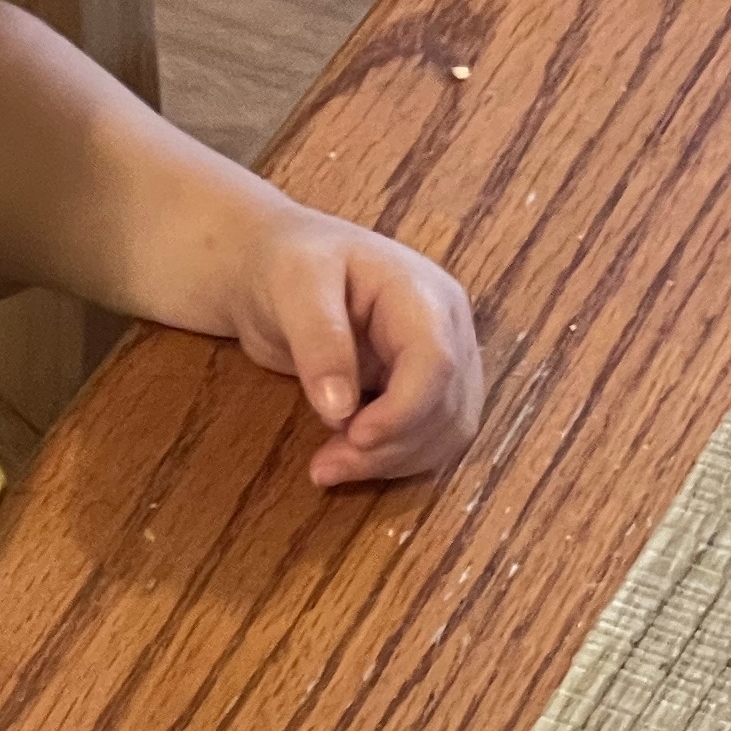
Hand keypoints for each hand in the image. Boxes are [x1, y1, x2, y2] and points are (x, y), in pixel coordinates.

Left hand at [229, 205, 482, 489]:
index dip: (404, 410)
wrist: (281, 266)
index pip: (437, 362)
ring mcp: (445, 362)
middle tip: (325, 466)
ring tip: (329, 467)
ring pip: (447, 432)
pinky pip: (430, 439)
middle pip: (447, 406)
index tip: (354, 436)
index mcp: (423, 295)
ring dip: (393, 461)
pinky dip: (394, 460)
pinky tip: (349, 461)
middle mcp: (449, 330)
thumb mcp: (294, 287)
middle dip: (391, 445)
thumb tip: (339, 410)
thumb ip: (319, 341)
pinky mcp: (427, 390)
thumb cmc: (288, 262)